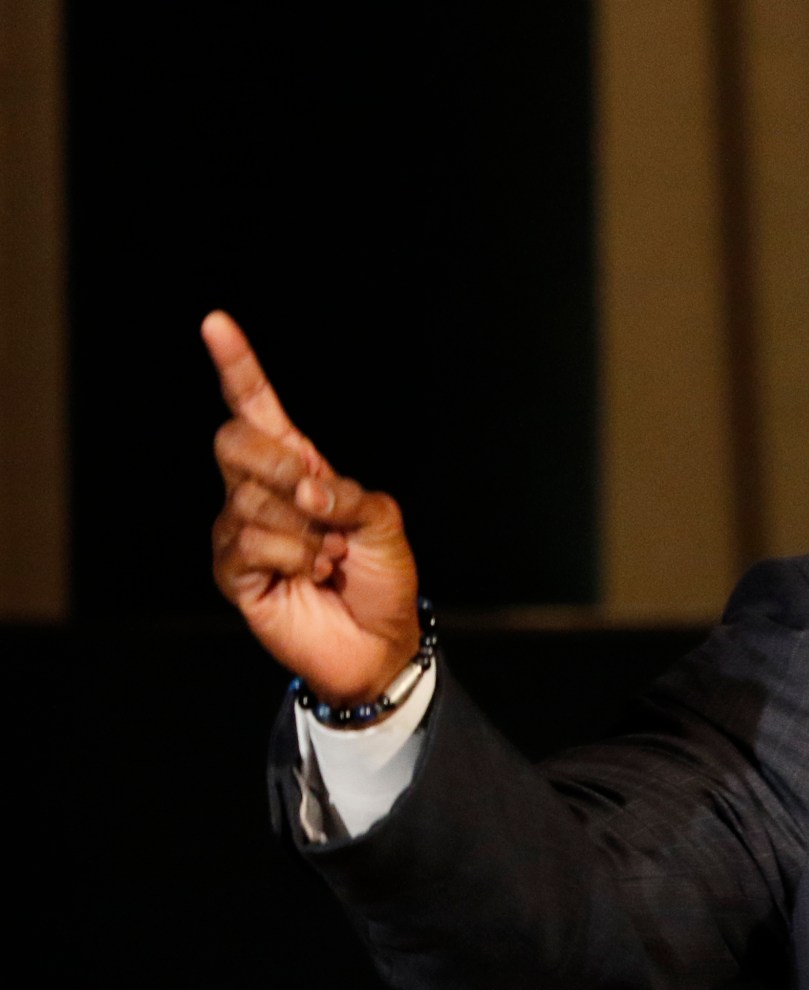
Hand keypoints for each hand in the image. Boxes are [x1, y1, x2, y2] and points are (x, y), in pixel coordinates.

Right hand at [204, 311, 419, 705]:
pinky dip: (295, 558)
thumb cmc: (382, 577)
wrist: (380, 640)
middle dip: (279, 465)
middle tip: (319, 502)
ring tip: (328, 557)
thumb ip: (349, 494)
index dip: (237, 366)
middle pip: (235, 443)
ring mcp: (240, 530)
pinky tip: (310, 575)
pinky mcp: (232, 571)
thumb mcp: (384, 523)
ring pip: (251, 501)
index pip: (256, 407)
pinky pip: (251, 544)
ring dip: (307, 532)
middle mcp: (260, 490)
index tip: (216, 323)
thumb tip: (305, 488)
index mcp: (298, 465)